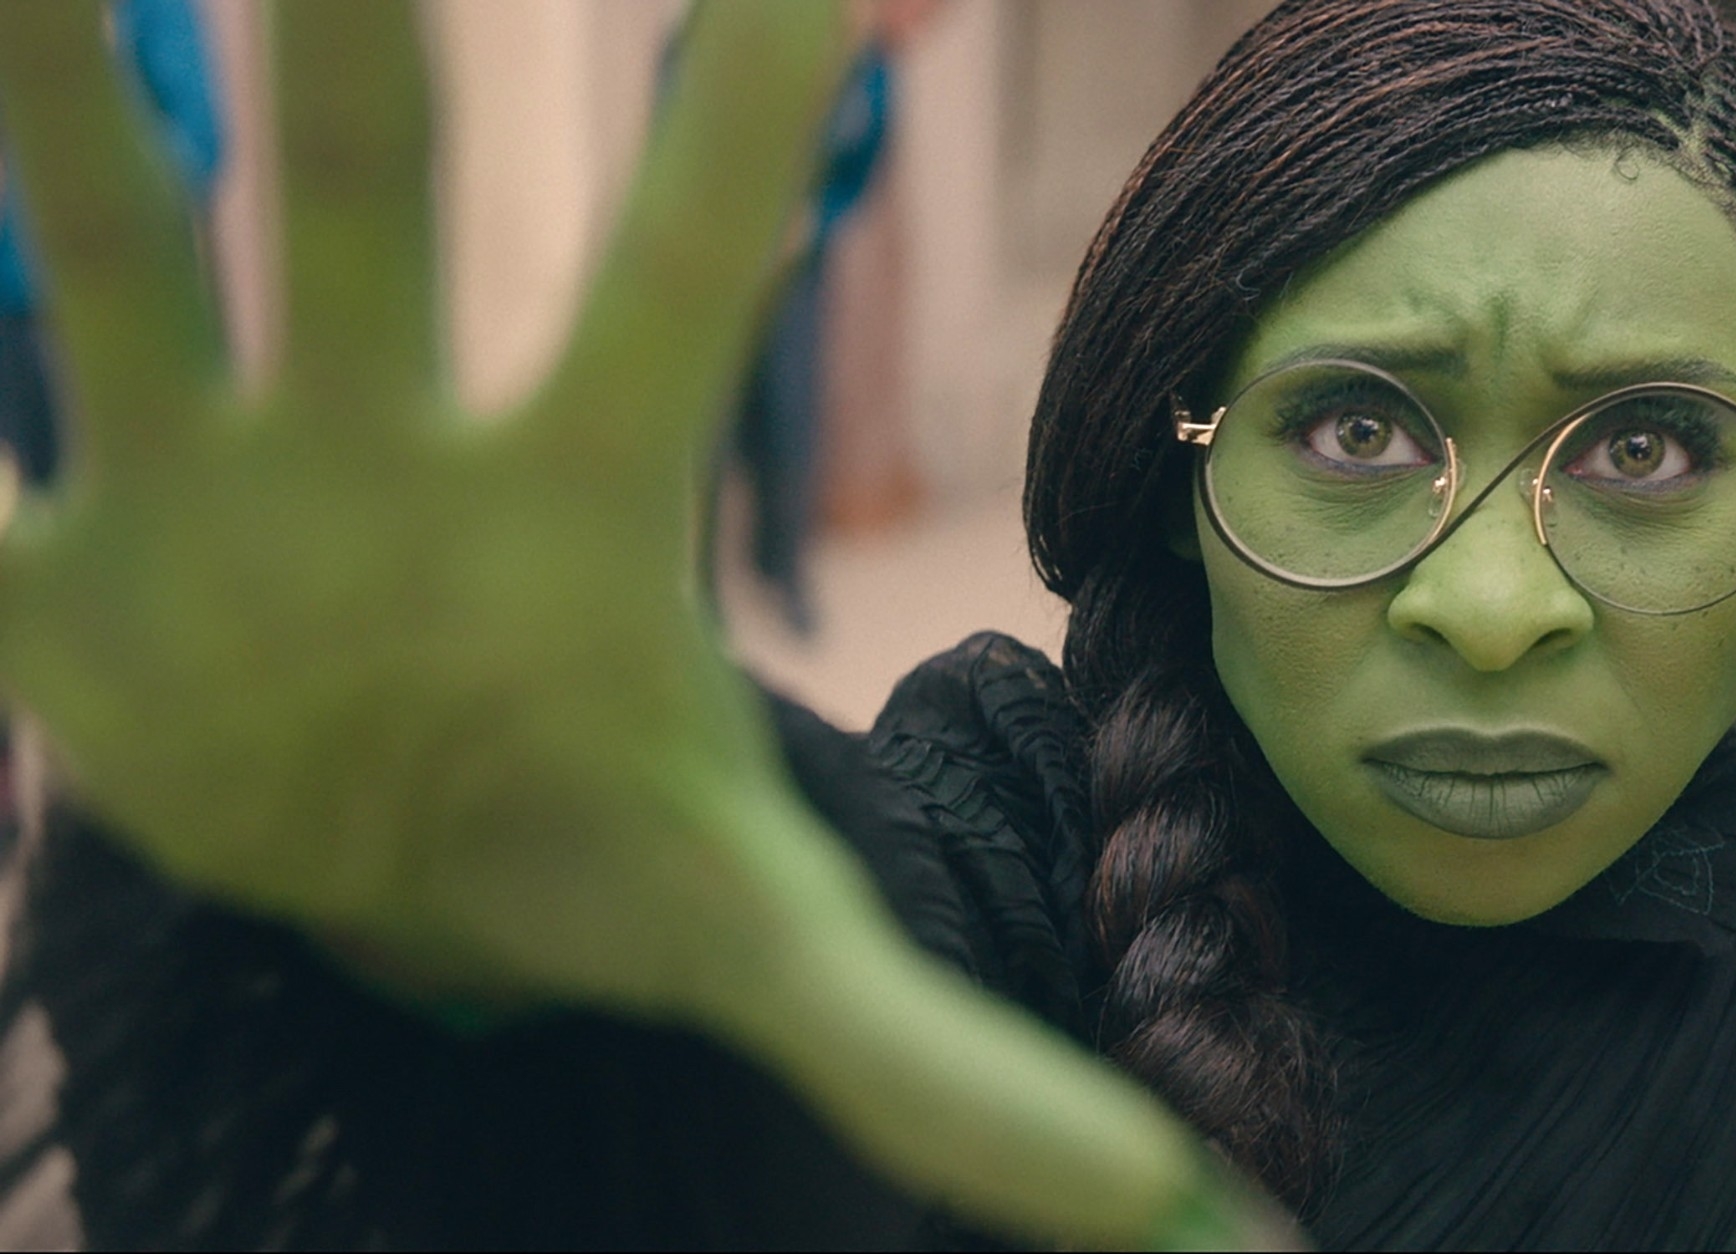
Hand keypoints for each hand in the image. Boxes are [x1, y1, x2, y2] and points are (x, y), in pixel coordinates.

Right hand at [0, 4, 1282, 1246]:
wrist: (393, 889)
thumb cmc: (598, 858)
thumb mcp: (759, 950)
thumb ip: (941, 1066)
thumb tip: (1183, 1228)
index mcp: (578, 507)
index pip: (685, 282)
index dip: (740, 124)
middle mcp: (387, 448)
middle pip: (380, 209)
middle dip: (355, 42)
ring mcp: (201, 491)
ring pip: (119, 262)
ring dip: (51, 106)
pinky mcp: (53, 585)